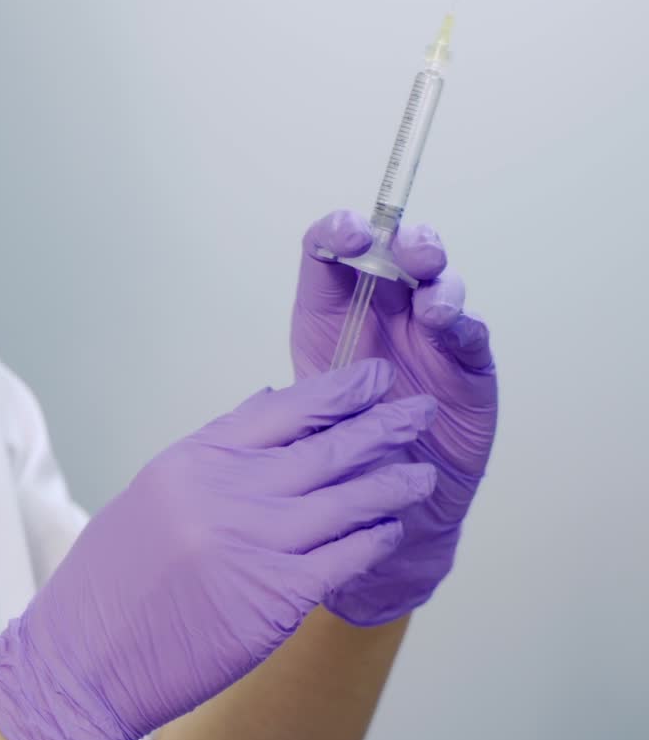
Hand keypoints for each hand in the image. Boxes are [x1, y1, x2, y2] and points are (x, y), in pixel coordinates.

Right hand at [0, 357, 437, 739]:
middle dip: (380, 426)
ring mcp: (254, 542)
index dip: (336, 391)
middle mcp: (228, 491)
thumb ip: (215, 448)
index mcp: (196, 458)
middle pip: (324, 447)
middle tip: (419, 410)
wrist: (86, 654)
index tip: (373, 377)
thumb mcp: (155, 490)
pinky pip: (343, 559)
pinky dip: (373, 541)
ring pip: (345, 500)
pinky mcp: (275, 598)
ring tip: (423, 472)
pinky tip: (393, 531)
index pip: (282, 409)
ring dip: (391, 483)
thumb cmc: (113, 576)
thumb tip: (270, 403)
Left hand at [292, 210, 498, 625]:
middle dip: (405, 242)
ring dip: (438, 281)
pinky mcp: (469, 366)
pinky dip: (462, 324)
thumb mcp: (303, 415)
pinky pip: (471, 334)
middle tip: (405, 249)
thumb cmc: (336, 449)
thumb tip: (267, 382)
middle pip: (398, 253)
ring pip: (441, 285)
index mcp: (333, 309)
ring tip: (429, 300)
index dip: (340, 231)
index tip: (348, 232)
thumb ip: (296, 387)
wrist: (380, 508)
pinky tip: (449, 324)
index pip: (333, 251)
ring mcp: (431, 334)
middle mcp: (386, 310)